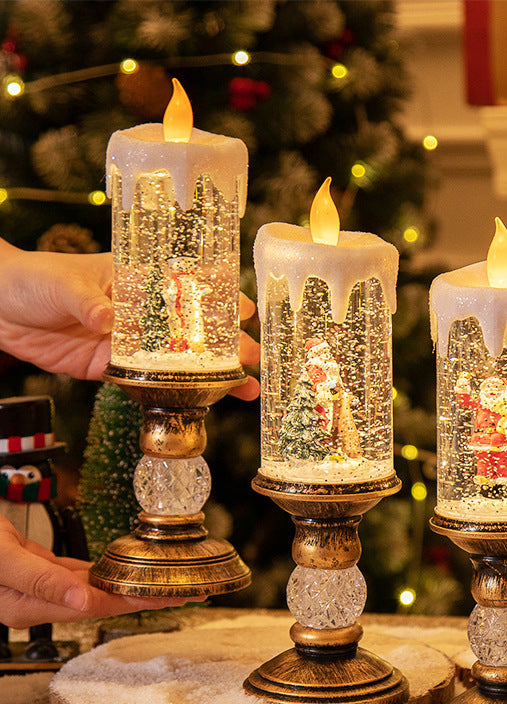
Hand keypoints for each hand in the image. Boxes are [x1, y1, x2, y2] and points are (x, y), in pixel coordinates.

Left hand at [0, 239, 259, 399]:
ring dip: (212, 374)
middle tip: (253, 357)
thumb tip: (106, 320)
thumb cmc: (34, 279)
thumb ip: (88, 301)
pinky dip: (175, 392)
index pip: (188, 287)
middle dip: (226, 343)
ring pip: (180, 359)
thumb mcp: (64, 283)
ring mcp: (132, 342)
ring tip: (244, 388)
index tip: (246, 311)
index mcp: (138, 279)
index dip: (220, 298)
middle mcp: (143, 312)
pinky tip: (201, 401)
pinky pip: (151, 382)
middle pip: (193, 328)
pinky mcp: (114, 367)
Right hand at [0, 517, 204, 628]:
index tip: (175, 596)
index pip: (101, 605)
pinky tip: (124, 571)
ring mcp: (44, 588)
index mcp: (35, 605)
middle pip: (108, 600)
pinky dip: (106, 573)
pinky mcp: (42, 571)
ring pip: (99, 588)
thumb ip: (41, 581)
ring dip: (134, 584)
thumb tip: (84, 601)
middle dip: (150, 596)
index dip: (140, 601)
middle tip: (192, 590)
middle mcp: (44, 601)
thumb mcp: (4, 560)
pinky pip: (82, 576)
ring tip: (170, 580)